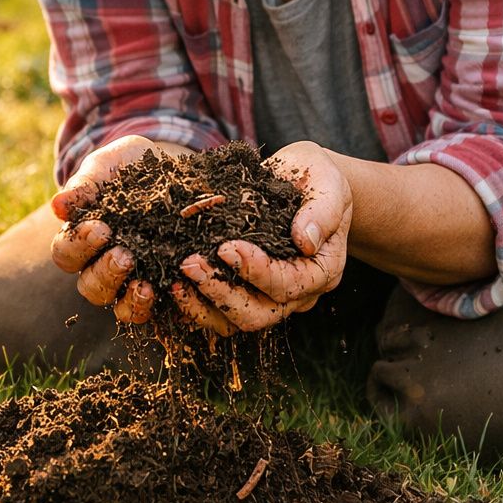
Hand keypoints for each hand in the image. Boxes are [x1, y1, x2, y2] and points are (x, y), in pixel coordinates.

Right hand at [48, 135, 162, 323]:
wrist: (175, 169)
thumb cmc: (132, 165)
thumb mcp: (109, 165)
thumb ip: (86, 184)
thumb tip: (58, 206)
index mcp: (81, 238)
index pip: (66, 253)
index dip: (79, 246)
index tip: (101, 228)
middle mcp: (101, 265)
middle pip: (90, 286)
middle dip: (105, 272)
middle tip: (124, 254)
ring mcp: (131, 279)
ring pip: (117, 304)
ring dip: (128, 298)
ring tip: (145, 284)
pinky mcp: (160, 285)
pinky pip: (150, 309)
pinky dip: (156, 304)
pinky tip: (168, 289)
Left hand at [173, 141, 351, 334]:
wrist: (306, 182)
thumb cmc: (318, 180)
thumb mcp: (328, 184)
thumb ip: (322, 211)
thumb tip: (306, 241)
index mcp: (322, 271)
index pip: (287, 285)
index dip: (255, 270)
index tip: (226, 246)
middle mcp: (298, 294)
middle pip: (258, 314)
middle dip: (221, 293)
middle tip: (191, 263)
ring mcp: (270, 297)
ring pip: (235, 322)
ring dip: (202, 304)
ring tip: (176, 277)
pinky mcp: (247, 292)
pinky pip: (219, 313)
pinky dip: (195, 304)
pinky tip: (174, 283)